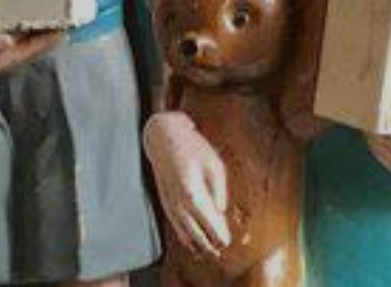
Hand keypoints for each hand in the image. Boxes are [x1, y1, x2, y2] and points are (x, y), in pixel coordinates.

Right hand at [143, 111, 229, 255]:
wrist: (163, 137)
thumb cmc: (191, 147)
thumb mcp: (214, 164)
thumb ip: (219, 190)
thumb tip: (222, 210)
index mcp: (193, 192)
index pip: (208, 221)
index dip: (218, 234)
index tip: (227, 242)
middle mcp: (178, 201)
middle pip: (194, 230)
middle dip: (208, 243)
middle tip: (219, 253)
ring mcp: (169, 202)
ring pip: (183, 230)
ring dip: (195, 243)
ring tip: (206, 254)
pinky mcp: (164, 200)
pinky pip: (174, 223)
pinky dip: (182, 236)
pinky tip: (189, 242)